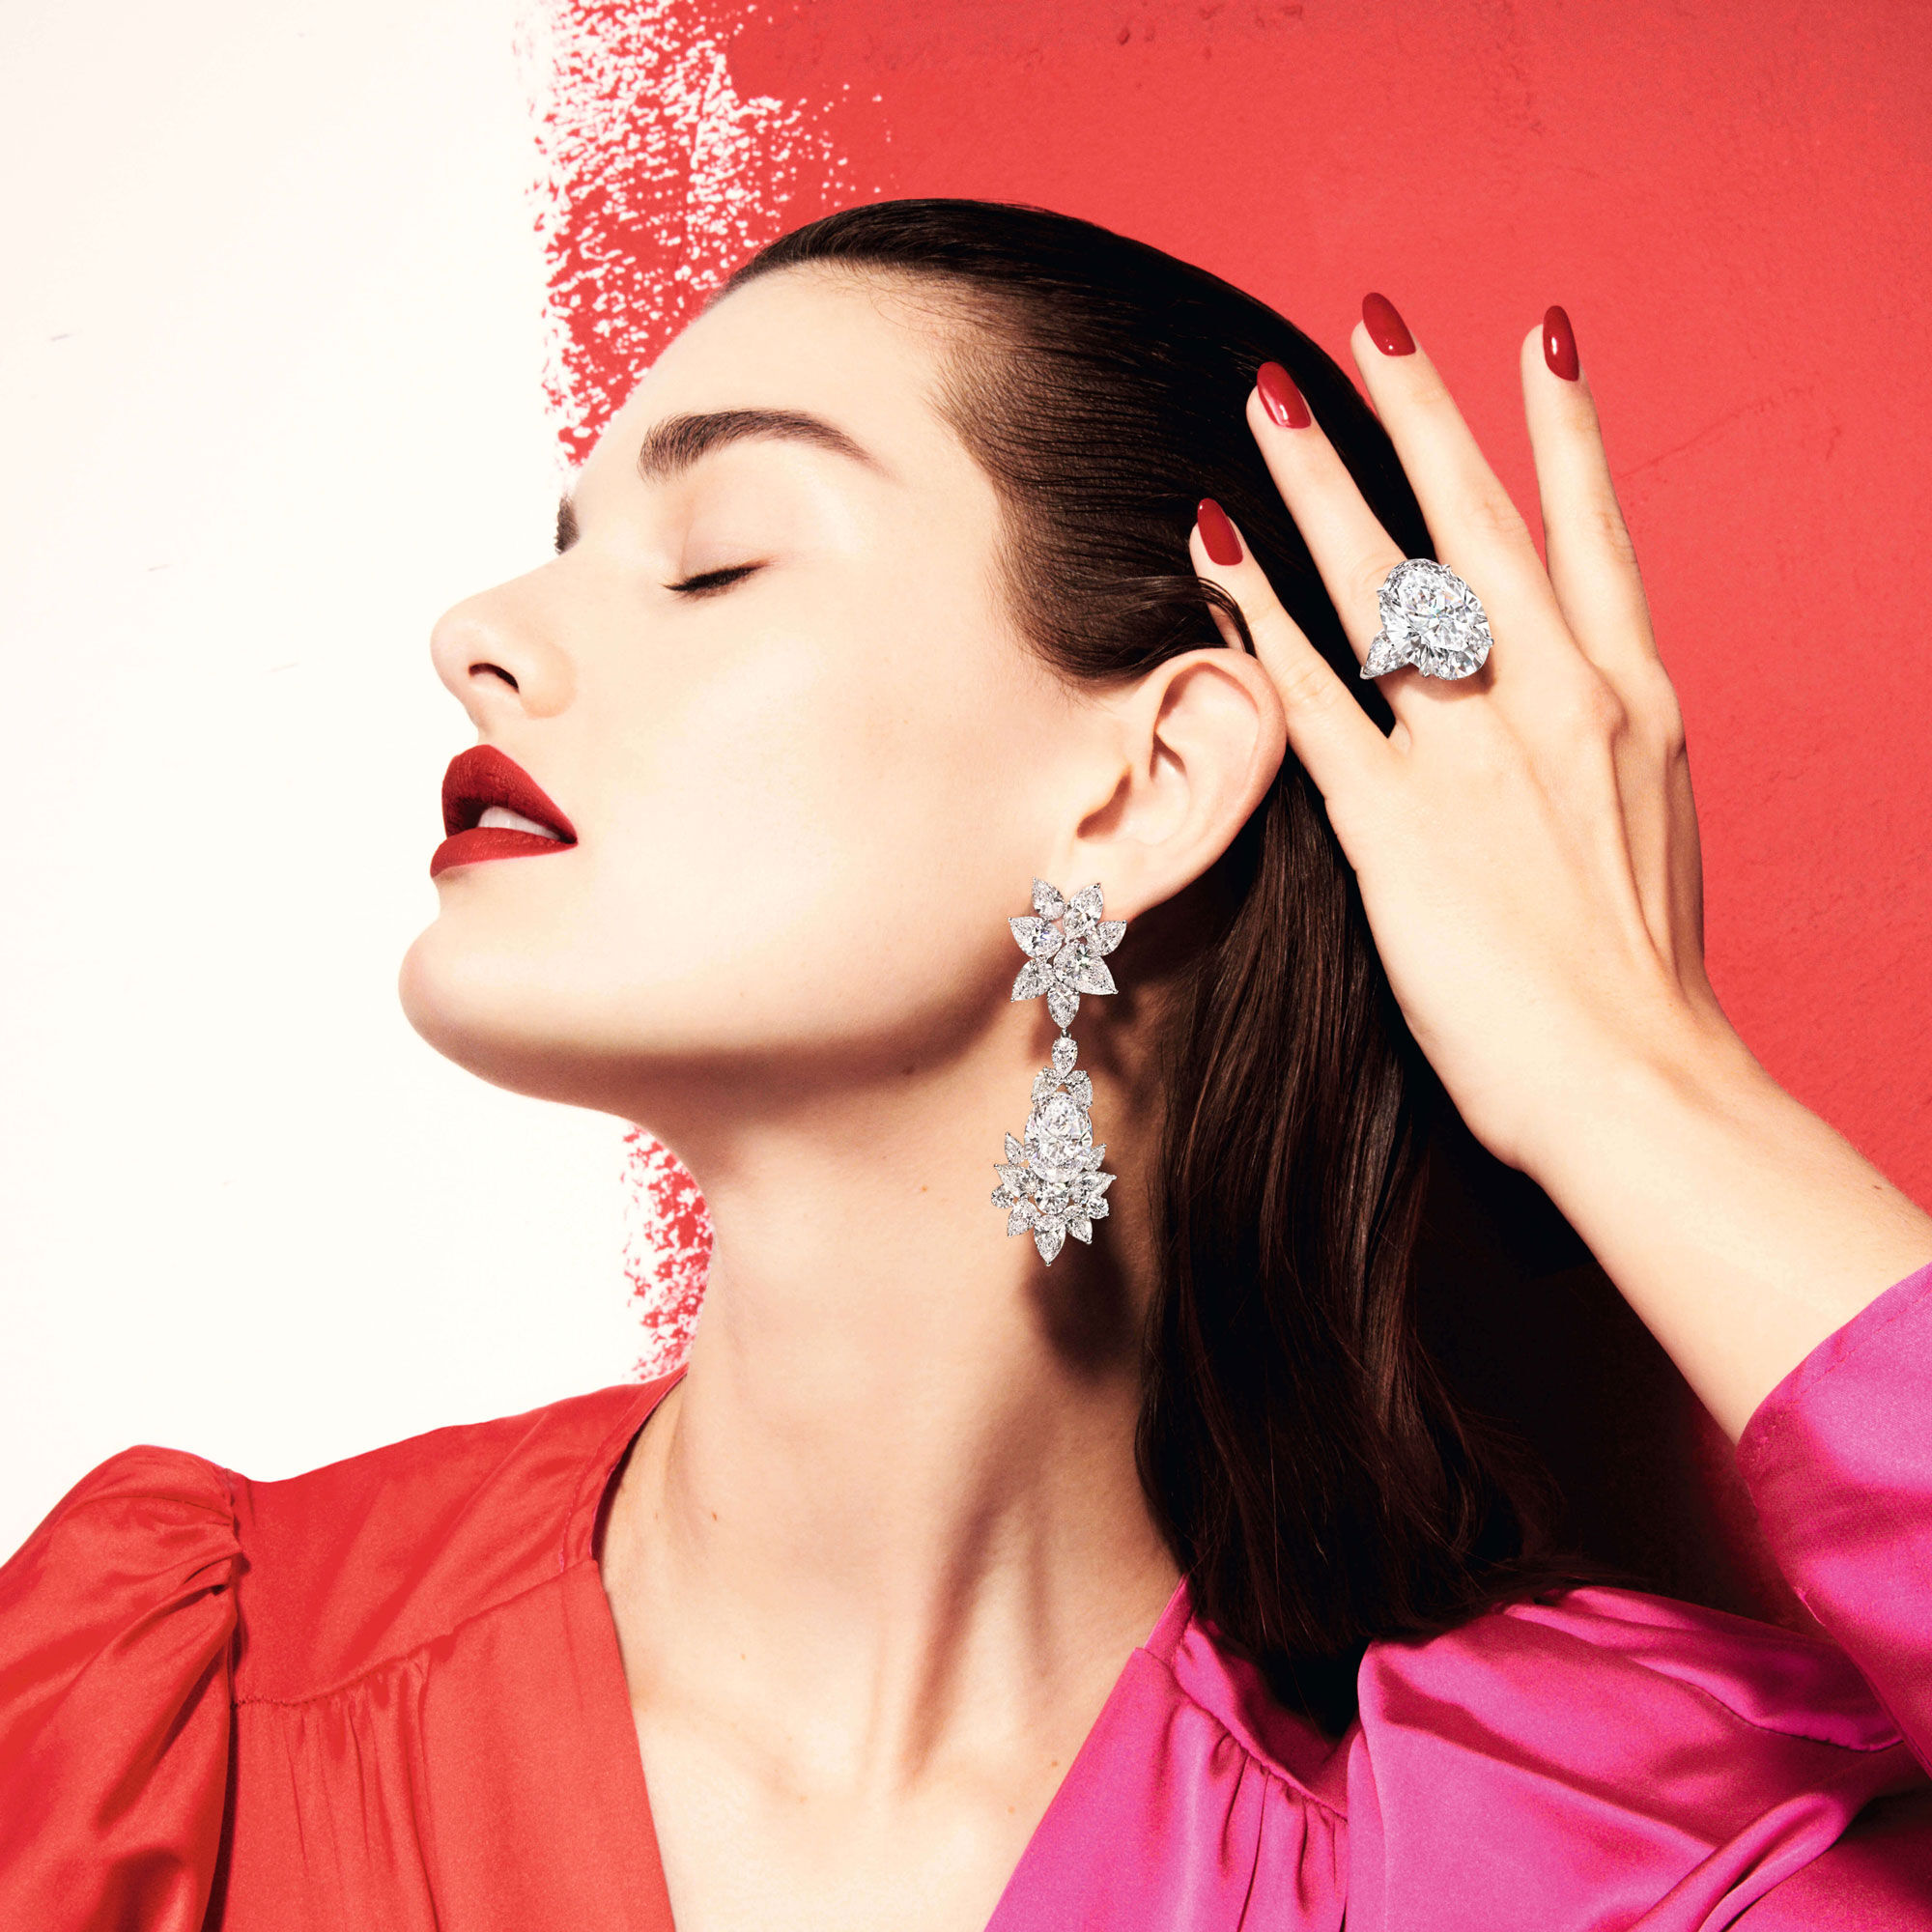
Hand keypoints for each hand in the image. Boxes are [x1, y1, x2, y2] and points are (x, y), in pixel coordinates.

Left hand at [1189, 299, 1735, 1181]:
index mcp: (1633, 703)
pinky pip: (1313, 696)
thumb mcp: (1648, 837)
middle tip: (1366, 326)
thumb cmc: (1642, 985)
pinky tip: (1217, 555)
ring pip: (1387, 584)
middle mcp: (1558, 702)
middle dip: (1419, 415)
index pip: (1592, 534)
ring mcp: (1476, 758)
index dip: (1563, 429)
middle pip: (1477, 525)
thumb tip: (1559, 723)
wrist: (1642, 1088)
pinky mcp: (1399, 827)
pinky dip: (1259, 619)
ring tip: (1268, 402)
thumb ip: (1599, 757)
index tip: (1538, 339)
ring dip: (1322, 484)